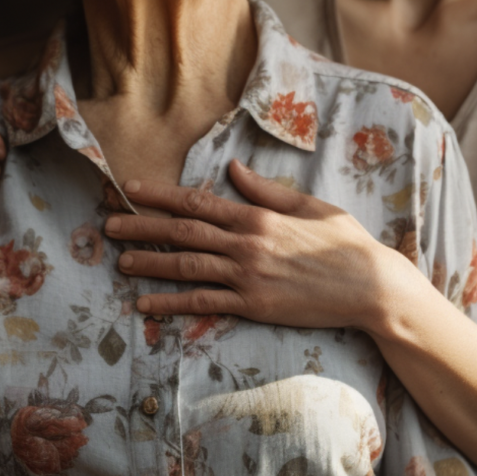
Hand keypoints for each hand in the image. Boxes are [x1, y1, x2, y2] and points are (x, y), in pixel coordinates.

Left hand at [106, 159, 407, 329]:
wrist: (369, 286)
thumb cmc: (344, 241)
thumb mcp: (309, 204)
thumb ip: (266, 190)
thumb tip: (233, 168)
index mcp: (257, 215)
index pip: (197, 202)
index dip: (160, 195)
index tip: (130, 190)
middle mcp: (246, 244)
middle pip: (183, 232)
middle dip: (141, 227)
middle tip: (108, 222)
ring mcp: (247, 277)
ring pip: (187, 267)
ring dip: (149, 264)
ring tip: (119, 261)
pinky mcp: (253, 307)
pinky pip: (204, 304)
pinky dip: (172, 304)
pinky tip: (146, 305)